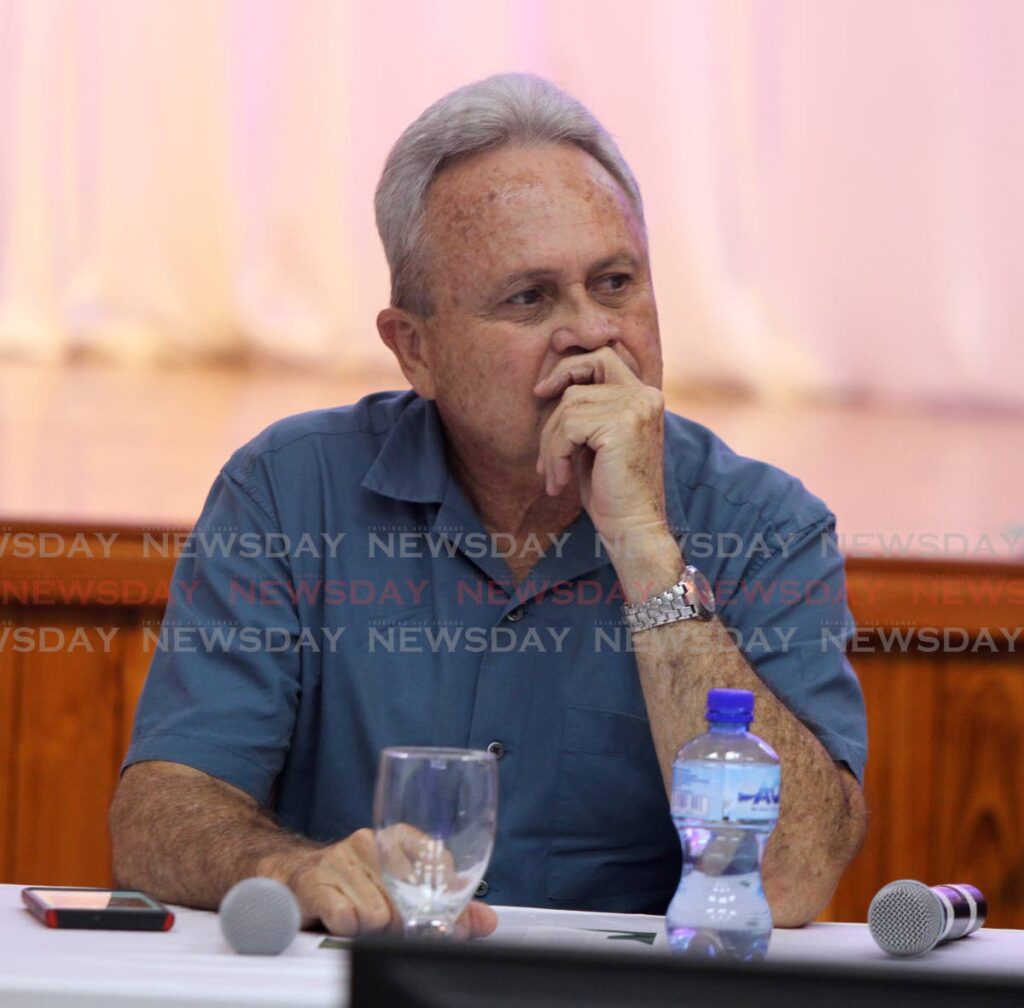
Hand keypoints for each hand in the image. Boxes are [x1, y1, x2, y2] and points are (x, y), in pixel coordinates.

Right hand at [269, 828, 497, 938]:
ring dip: (372, 930)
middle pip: (410, 898)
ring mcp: (341, 858)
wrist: (292, 874)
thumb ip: (447, 905)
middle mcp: (371, 841)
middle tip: (395, 931)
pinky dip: (348, 929)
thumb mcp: (401, 888)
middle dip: (408, 926)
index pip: (440, 866)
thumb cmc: (355, 882)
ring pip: (378, 914)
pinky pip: (346, 918)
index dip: (445, 903)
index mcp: (399, 836)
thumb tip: (487, 921)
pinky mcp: (314, 880)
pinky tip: (343, 921)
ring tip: (361, 922)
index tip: (441, 922)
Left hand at [533, 346, 669, 549]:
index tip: (544, 383)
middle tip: (540, 433)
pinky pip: (568, 426)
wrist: (632, 527)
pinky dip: (555, 455)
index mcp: (644, 396)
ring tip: (555, 476)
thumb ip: (585, 410)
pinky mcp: (621, 424)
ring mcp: (636, 407)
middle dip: (553, 401)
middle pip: (581, 377)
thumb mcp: (595, 441)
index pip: (603, 356)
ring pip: (569, 406)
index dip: (571, 362)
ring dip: (551, 445)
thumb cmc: (611, 490)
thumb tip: (546, 385)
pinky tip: (561, 482)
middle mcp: (646, 395)